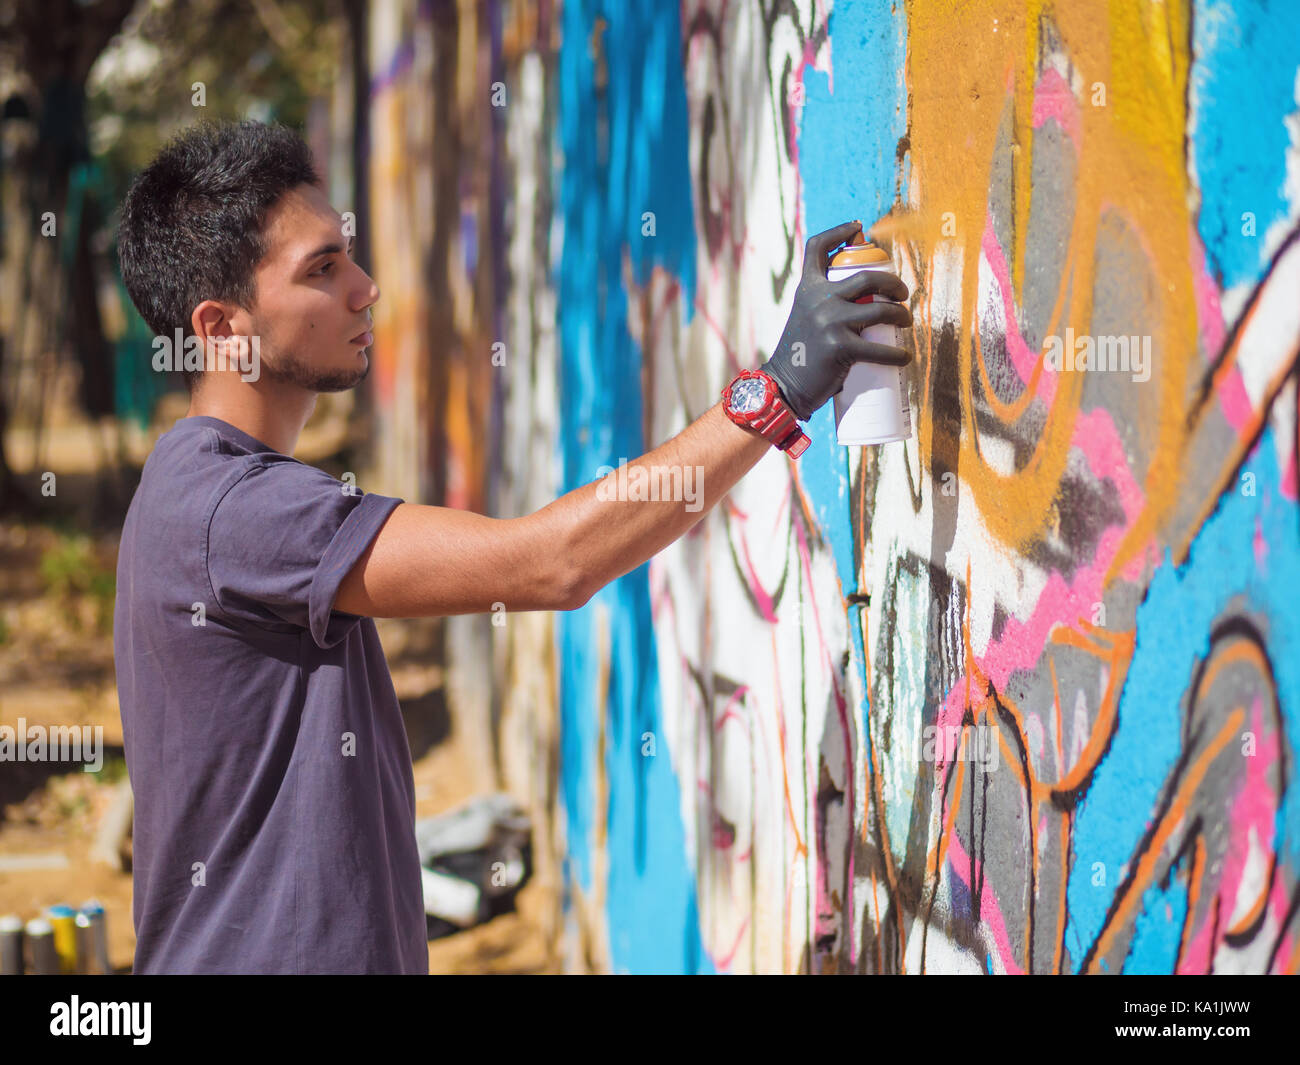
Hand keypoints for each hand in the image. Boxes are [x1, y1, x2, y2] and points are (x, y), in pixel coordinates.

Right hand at [760, 220, 912, 420]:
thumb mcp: (805, 317)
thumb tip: (862, 297)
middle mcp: (818, 300)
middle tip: (903, 294)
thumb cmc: (800, 353)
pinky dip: (897, 355)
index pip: (818, 247)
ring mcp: (830, 323)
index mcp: (807, 288)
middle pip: (867, 276)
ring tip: (906, 322)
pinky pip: (879, 348)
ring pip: (881, 310)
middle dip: (893, 283)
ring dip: (901, 315)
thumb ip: (823, 303)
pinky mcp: (841, 348)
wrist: (784, 385)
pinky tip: (904, 357)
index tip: (857, 228)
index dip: (839, 231)